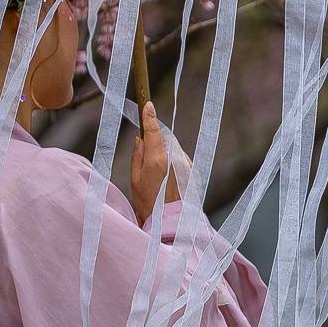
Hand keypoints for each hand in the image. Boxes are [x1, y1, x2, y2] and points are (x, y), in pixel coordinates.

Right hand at [129, 101, 180, 221]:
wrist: (173, 222)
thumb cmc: (149, 203)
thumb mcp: (135, 179)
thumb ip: (137, 155)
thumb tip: (141, 138)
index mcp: (157, 159)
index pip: (154, 131)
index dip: (150, 117)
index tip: (148, 104)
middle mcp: (174, 159)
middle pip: (165, 138)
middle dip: (156, 138)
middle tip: (147, 150)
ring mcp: (186, 164)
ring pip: (174, 147)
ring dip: (165, 150)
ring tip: (158, 172)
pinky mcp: (192, 171)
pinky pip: (181, 158)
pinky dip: (173, 161)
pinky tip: (168, 178)